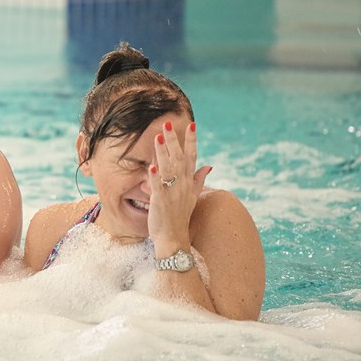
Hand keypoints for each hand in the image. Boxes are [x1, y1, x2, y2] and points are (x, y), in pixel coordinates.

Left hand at [147, 120, 211, 249]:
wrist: (174, 237)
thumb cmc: (180, 216)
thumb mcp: (192, 196)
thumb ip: (198, 179)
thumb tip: (209, 166)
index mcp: (188, 181)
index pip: (192, 157)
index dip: (191, 141)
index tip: (192, 125)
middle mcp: (182, 184)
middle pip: (178, 158)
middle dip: (174, 140)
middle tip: (167, 123)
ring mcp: (172, 192)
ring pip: (168, 169)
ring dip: (163, 153)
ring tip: (158, 137)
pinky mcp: (160, 201)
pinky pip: (158, 187)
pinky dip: (155, 177)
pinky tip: (151, 166)